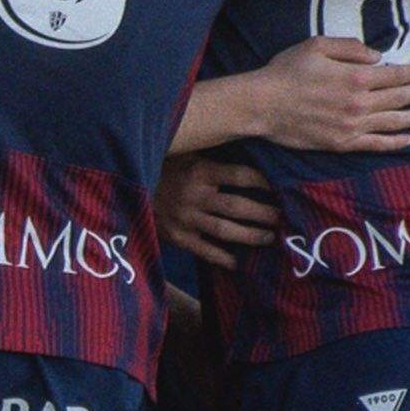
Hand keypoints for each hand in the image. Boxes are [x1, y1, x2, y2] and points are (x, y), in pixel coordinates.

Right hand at [155, 157, 278, 269]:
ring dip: (251, 236)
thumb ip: (211, 155)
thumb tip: (247, 148)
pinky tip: (237, 262)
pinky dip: (222, 257)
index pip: (240, 176)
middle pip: (238, 207)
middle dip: (265, 214)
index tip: (280, 187)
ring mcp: (185, 218)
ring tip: (269, 237)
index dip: (264, 182)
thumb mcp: (185, 153)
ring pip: (225, 231)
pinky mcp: (176, 236)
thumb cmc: (162, 166)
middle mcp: (193, 195)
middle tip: (282, 217)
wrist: (127, 186)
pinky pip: (204, 250)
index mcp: (198, 171)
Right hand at [251, 37, 409, 150]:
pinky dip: (396, 142)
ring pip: (394, 122)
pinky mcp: (343, 143)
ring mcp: (352, 126)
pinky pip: (376, 144)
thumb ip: (350, 48)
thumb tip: (378, 56)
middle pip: (400, 98)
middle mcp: (359, 103)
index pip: (395, 74)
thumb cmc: (286, 71)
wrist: (262, 104)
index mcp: (355, 77)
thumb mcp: (316, 45)